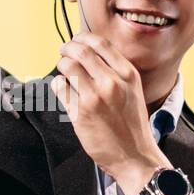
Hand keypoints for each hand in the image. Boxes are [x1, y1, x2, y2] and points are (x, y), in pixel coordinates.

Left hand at [48, 32, 167, 194]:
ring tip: (65, 73)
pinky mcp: (79, 112)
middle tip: (63, 52)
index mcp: (127, 74)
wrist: (134, 156)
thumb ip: (116, 71)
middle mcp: (112, 82)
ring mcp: (94, 97)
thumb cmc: (132, 125)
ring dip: (62, 67)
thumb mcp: (133, 91)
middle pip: (80, 51)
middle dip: (67, 48)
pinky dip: (59, 85)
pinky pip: (60, 87)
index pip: (100, 43)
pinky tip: (65, 90)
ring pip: (67, 67)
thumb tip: (90, 53)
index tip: (76, 41)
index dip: (82, 38)